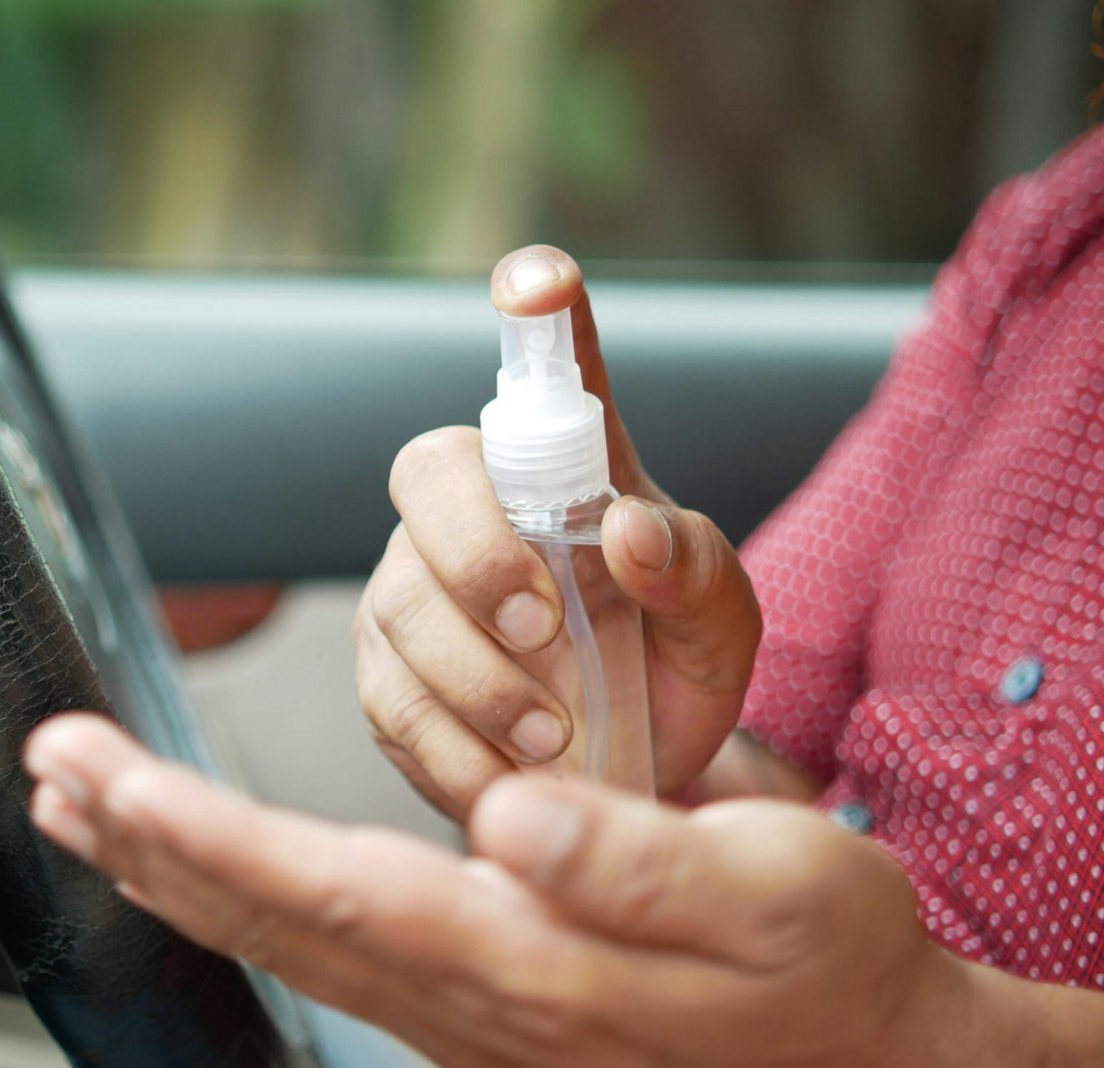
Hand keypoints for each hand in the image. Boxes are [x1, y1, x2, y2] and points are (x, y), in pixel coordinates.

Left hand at [24, 714, 966, 1067]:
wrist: (866, 1054)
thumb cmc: (825, 961)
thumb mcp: (778, 888)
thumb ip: (641, 860)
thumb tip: (511, 818)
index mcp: (530, 956)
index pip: (326, 889)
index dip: (200, 831)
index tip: (102, 774)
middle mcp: (473, 994)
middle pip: (271, 916)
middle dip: (145, 838)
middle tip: (52, 766)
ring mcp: (466, 1009)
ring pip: (284, 935)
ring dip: (174, 866)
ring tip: (89, 804)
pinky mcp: (476, 1000)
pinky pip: (326, 946)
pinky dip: (243, 894)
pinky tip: (206, 863)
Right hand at [354, 245, 760, 812]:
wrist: (623, 773)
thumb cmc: (669, 666)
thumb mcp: (719, 627)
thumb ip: (695, 571)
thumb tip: (625, 529)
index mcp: (568, 471)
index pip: (546, 370)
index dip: (536, 314)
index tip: (542, 282)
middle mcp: (476, 509)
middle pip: (429, 472)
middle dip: (477, 554)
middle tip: (545, 626)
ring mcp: (415, 589)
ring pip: (402, 605)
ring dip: (479, 679)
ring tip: (554, 734)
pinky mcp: (385, 675)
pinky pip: (391, 702)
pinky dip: (454, 749)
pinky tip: (509, 770)